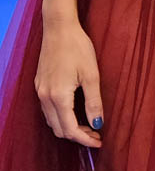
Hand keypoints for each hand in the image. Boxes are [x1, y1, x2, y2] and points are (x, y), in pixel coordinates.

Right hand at [35, 20, 103, 147]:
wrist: (59, 28)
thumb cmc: (78, 48)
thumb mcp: (91, 74)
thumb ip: (94, 101)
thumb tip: (98, 123)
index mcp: (58, 96)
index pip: (69, 129)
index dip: (84, 139)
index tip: (99, 141)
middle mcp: (45, 97)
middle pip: (59, 129)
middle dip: (77, 136)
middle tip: (96, 134)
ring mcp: (40, 91)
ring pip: (52, 121)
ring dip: (68, 127)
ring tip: (88, 125)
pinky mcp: (40, 85)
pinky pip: (48, 110)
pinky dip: (61, 117)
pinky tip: (74, 112)